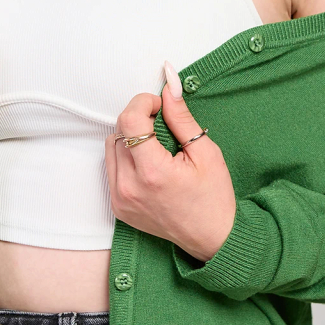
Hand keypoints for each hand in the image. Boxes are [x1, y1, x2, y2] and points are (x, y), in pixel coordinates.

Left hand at [104, 61, 236, 262]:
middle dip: (139, 121)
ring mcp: (120, 199)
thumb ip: (181, 118)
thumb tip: (168, 86)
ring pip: (111, 147)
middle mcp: (129, 187)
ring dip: (130, 139)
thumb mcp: (205, 152)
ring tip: (157, 150)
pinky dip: (127, 158)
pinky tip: (149, 167)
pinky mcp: (117, 207)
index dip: (143, 103)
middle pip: (118, 131)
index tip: (159, 107)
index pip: (129, 120)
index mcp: (153, 173)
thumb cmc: (213, 198)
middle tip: (164, 130)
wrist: (212, 238)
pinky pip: (111, 168)